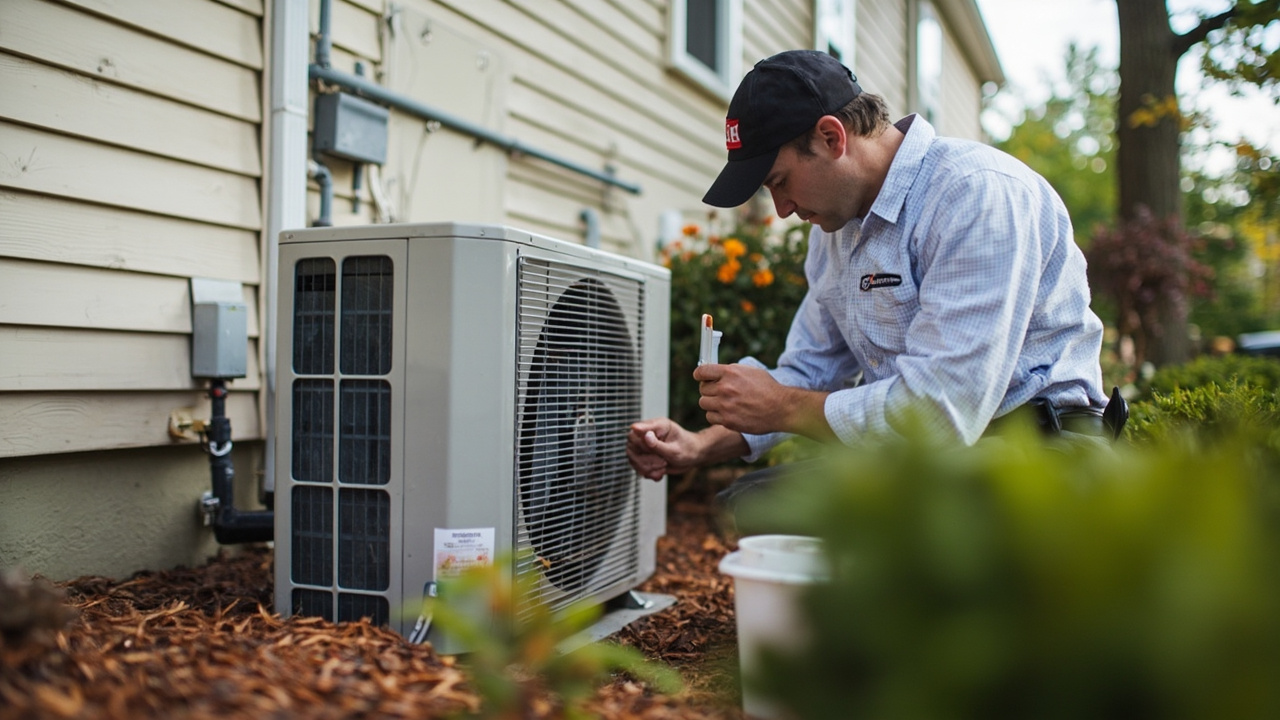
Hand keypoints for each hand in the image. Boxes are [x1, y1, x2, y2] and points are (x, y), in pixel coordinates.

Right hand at [626, 418, 700, 480]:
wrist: (693, 457)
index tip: (639, 436)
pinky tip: (660, 473)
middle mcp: (648, 434)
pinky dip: (649, 473)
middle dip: (646, 459)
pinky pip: (638, 467)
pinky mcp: (645, 457)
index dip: (637, 435)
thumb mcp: (675, 449)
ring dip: (647, 468)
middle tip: (663, 462)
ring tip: (663, 467)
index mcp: (657, 426)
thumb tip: (646, 436)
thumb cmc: (688, 449)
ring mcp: (645, 446)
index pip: (638, 429)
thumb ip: (659, 445)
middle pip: (632, 446)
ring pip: (633, 458)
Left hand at [695, 363, 834, 440]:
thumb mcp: (750, 371)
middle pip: (702, 389)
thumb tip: (715, 373)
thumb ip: (731, 372)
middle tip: (718, 393)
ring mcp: (725, 406)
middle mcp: (725, 388)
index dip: (700, 374)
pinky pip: (710, 417)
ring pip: (704, 403)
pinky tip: (727, 413)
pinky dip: (716, 416)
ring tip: (724, 404)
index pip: (702, 371)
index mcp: (730, 373)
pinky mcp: (728, 421)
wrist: (781, 408)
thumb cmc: (768, 388)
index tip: (700, 377)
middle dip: (709, 390)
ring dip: (711, 404)